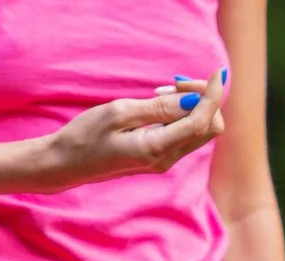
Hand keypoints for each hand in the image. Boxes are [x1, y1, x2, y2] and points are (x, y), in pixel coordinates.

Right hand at [25, 70, 227, 192]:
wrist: (67, 163)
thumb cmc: (86, 136)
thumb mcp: (120, 113)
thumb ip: (159, 108)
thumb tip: (193, 99)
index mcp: (157, 149)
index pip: (201, 122)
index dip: (212, 95)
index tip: (217, 72)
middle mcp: (167, 159)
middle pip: (208, 128)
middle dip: (203, 100)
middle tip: (173, 82)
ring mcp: (165, 160)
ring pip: (199, 130)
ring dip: (191, 105)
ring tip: (159, 91)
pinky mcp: (160, 156)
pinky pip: (184, 133)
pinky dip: (181, 114)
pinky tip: (158, 102)